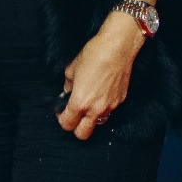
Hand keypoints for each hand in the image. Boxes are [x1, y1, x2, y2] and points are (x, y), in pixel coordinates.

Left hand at [57, 12, 144, 139]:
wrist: (117, 47)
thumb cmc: (94, 54)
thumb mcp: (72, 68)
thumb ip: (68, 84)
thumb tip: (68, 91)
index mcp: (80, 102)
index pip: (67, 124)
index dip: (62, 119)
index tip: (62, 112)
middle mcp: (95, 109)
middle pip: (83, 134)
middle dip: (76, 127)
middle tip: (74, 114)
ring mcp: (109, 107)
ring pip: (98, 122)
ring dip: (91, 117)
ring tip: (90, 101)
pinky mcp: (120, 101)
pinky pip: (109, 109)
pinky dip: (103, 105)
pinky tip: (102, 90)